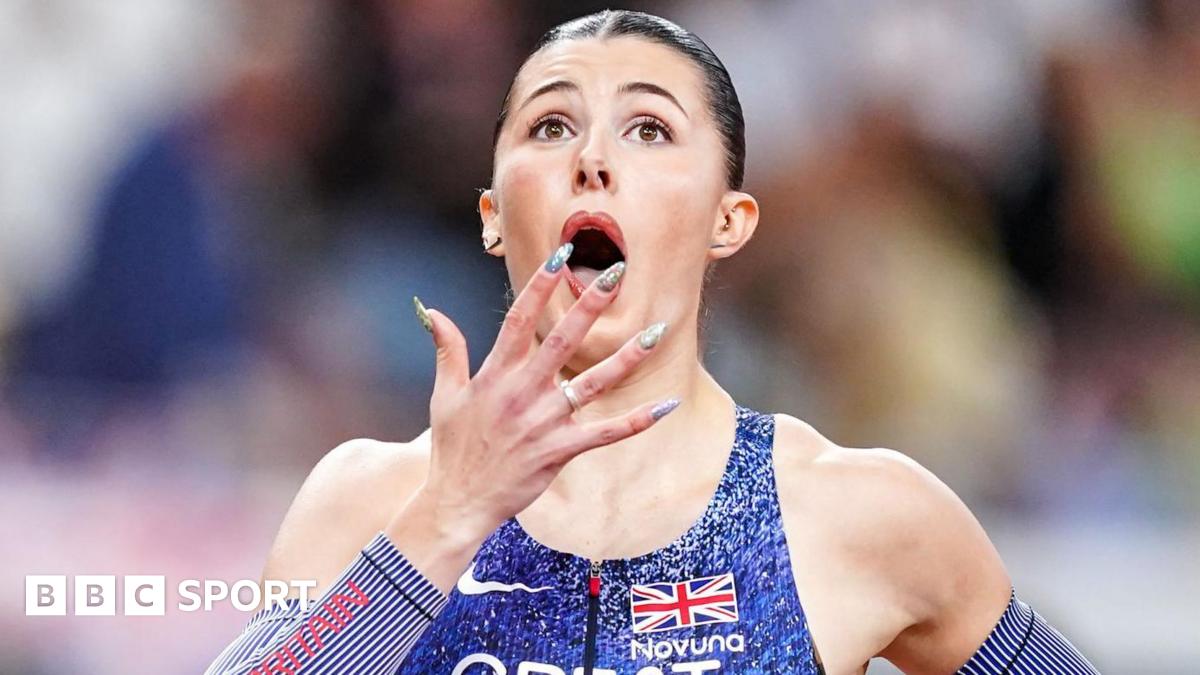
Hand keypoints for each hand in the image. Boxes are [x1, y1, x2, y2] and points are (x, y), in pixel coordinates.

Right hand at [411, 243, 675, 544]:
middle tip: (616, 272)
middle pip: (562, 339)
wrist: (458, 501)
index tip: (559, 255)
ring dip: (627, 357)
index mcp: (495, 375)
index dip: (540, 286)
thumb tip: (434, 312)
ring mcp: (543, 422)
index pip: (519, 319)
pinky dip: (637, 420)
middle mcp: (522, 392)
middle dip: (590, 303)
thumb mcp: (444, 395)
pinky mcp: (560, 450)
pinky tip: (666, 405)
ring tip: (657, 331)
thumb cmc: (452, 448)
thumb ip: (448, 350)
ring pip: (593, 382)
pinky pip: (606, 433)